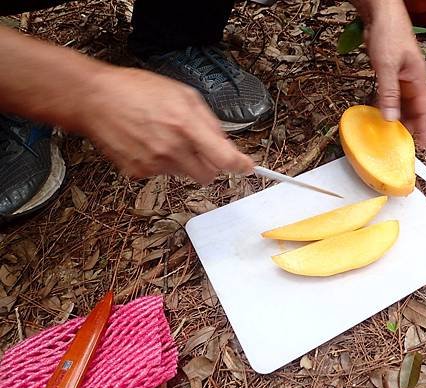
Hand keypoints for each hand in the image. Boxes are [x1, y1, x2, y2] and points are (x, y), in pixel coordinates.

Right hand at [75, 67, 253, 183]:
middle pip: (207, 175)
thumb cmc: (136, 90)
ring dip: (183, 161)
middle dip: (209, 165)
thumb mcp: (182, 93)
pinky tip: (149, 143)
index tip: (246, 167)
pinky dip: (162, 163)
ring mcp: (154, 163)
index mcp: (186, 125)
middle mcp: (172, 148)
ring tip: (165, 136)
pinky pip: (162, 174)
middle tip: (199, 149)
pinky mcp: (138, 172)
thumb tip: (225, 141)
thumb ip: (208, 120)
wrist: (95, 99)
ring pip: (184, 174)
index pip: (223, 158)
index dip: (239, 165)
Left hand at [359, 2, 425, 147]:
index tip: (424, 144)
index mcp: (418, 79)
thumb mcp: (387, 66)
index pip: (425, 109)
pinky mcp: (390, 74)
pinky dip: (387, 106)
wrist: (381, 14)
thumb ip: (388, 93)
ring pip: (402, 104)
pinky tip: (381, 115)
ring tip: (393, 134)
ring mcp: (402, 77)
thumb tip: (390, 117)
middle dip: (411, 126)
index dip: (425, 128)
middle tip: (404, 144)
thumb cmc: (390, 32)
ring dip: (398, 118)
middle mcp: (412, 80)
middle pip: (414, 109)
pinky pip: (391, 96)